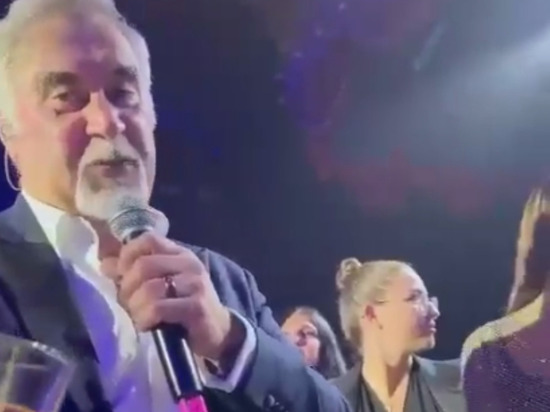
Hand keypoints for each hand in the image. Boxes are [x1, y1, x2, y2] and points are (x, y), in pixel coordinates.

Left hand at [100, 233, 244, 361]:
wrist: (218, 331)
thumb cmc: (183, 307)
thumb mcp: (161, 284)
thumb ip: (134, 272)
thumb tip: (105, 264)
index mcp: (180, 254)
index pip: (148, 239)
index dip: (128, 255)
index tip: (122, 276)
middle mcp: (189, 264)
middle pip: (144, 265)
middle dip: (127, 287)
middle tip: (128, 303)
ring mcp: (195, 284)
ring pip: (149, 288)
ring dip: (135, 306)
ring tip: (138, 316)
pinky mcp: (196, 307)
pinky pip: (158, 308)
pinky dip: (145, 318)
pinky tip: (148, 324)